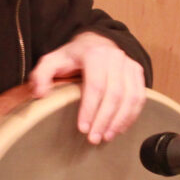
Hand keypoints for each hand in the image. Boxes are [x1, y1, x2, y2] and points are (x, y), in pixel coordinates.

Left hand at [28, 32, 146, 144]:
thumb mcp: (52, 61)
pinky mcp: (137, 72)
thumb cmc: (72, 57)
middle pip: (114, 94)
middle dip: (104, 120)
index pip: (95, 85)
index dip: (90, 109)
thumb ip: (41, 75)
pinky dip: (131, 115)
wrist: (96, 42)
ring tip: (107, 137)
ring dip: (119, 120)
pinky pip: (139, 96)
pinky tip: (120, 128)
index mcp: (94, 54)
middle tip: (94, 138)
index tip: (82, 128)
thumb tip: (39, 93)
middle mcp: (115, 57)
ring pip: (130, 97)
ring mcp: (129, 64)